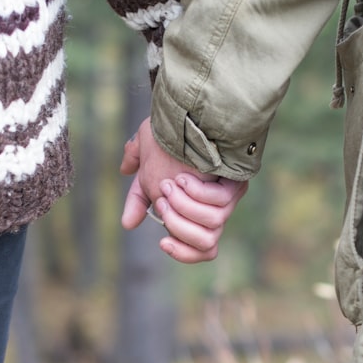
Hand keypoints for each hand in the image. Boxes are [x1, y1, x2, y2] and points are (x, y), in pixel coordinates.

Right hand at [120, 117, 247, 262]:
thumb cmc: (170, 128)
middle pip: (206, 245)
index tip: (163, 242)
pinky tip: (188, 178)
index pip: (196, 246)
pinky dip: (199, 195)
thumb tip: (127, 202)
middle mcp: (214, 207)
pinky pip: (217, 206)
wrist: (191, 110)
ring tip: (175, 186)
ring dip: (186, 211)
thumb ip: (137, 177)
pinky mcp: (234, 186)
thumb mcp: (147, 152)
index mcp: (195, 207)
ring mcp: (226, 198)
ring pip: (211, 230)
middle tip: (164, 202)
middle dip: (179, 228)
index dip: (181, 251)